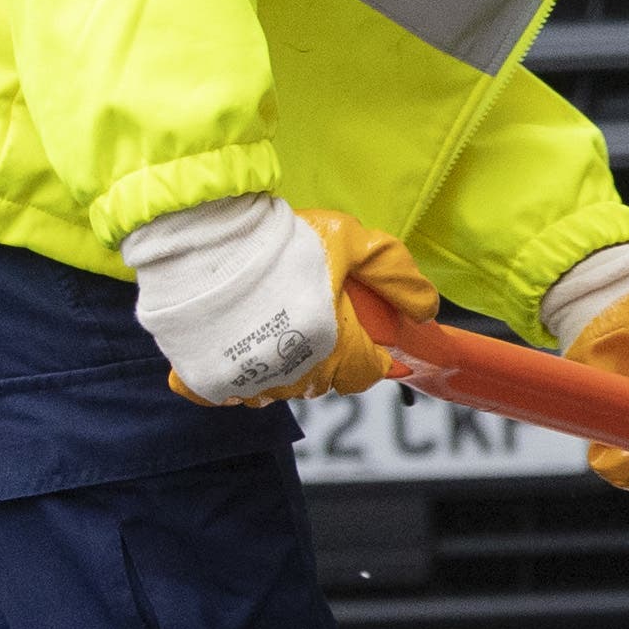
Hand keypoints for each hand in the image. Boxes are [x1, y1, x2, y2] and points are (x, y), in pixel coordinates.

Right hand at [125, 195, 438, 404]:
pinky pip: (228, 392)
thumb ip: (396, 276)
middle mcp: (293, 376)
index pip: (367, 373)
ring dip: (283, 366)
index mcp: (334, 348)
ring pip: (278, 388)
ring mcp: (247, 383)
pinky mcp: (205, 381)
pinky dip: (235, 374)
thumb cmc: (282, 240)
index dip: (371, 353)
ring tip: (273, 321)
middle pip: (323, 381)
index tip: (365, 333)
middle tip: (314, 314)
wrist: (202, 236)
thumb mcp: (353, 243)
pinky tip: (234, 342)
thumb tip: (426, 310)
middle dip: (328, 355)